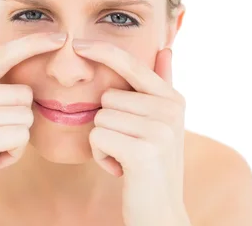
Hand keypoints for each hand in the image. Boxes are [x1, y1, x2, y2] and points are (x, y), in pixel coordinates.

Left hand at [73, 40, 190, 225]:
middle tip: (129, 146)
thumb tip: (166, 49)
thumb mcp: (163, 123)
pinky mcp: (143, 150)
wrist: (161, 213)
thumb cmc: (154, 166)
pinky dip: (101, 156)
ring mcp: (159, 129)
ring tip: (126, 157)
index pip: (131, 64)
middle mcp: (169, 109)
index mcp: (172, 98)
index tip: (78, 44)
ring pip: (100, 117)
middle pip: (108, 97)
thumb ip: (162, 85)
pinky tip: (121, 170)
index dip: (103, 51)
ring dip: (104, 141)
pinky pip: (98, 137)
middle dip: (108, 123)